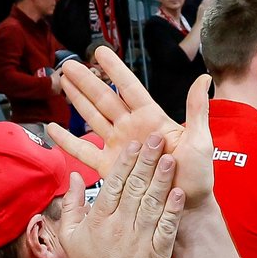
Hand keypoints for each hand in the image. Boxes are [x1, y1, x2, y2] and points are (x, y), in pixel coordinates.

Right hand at [46, 47, 215, 206]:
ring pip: (92, 117)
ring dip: (76, 100)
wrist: (186, 206)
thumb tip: (204, 78)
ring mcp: (118, 146)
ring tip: (62, 83)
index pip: (129, 87)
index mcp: (151, 118)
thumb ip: (197, 110)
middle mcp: (131, 128)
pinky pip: (84, 151)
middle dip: (86, 81)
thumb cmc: (196, 174)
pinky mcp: (109, 166)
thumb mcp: (200, 140)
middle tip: (69, 65)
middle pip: (104, 99)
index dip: (114, 69)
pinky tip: (52, 129)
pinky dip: (67, 141)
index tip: (100, 51)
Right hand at [56, 134, 185, 257]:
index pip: (113, 183)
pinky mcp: (157, 252)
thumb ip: (72, 204)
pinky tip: (179, 193)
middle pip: (135, 187)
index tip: (135, 145)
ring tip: (171, 158)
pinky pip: (166, 227)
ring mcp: (140, 239)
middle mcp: (119, 226)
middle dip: (147, 161)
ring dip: (162, 180)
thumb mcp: (70, 235)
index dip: (125, 162)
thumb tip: (72, 176)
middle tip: (157, 139)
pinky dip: (173, 210)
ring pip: (152, 203)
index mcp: (99, 219)